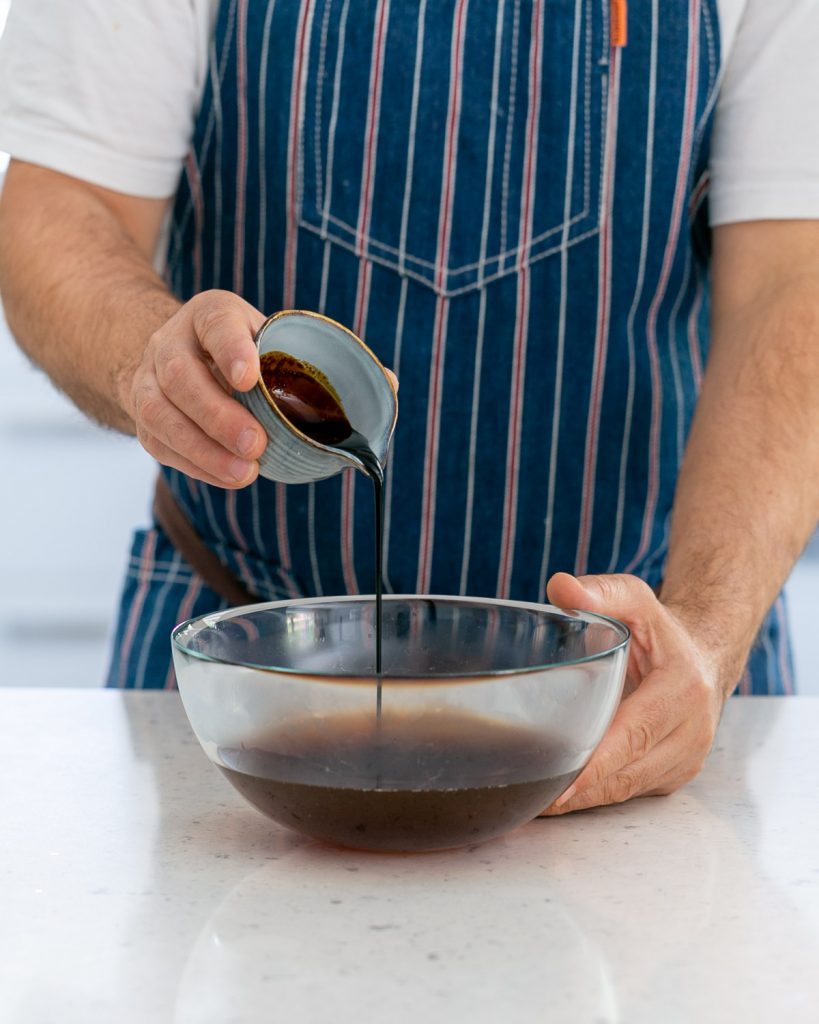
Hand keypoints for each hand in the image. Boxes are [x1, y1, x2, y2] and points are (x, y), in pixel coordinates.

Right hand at [121, 290, 267, 487]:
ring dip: (204, 449)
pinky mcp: (141, 418)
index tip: (249, 379)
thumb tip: (330, 410)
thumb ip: (285, 362)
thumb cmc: (242, 352)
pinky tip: (229, 477)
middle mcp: (169, 342)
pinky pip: (161, 444)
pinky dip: (197, 465)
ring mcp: (147, 379)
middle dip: (218, 416)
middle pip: (180, 375)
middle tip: (255, 444)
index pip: (216, 323)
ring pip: (159, 414)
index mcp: (207, 315)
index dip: (231, 350)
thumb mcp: (265, 339)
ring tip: (244, 472)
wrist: (182, 356)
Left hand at [540, 572, 727, 814]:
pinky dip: (597, 795)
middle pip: (627, 773)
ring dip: (583, 800)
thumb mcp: (636, 600)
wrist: (707, 657)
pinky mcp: (677, 774)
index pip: (634, 735)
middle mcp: (691, 732)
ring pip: (627, 790)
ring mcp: (687, 759)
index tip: (561, 785)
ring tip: (536, 804)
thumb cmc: (662, 631)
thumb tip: (560, 588)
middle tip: (530, 800)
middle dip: (579, 791)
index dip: (596, 764)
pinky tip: (562, 797)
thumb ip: (601, 592)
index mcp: (682, 690)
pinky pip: (632, 791)